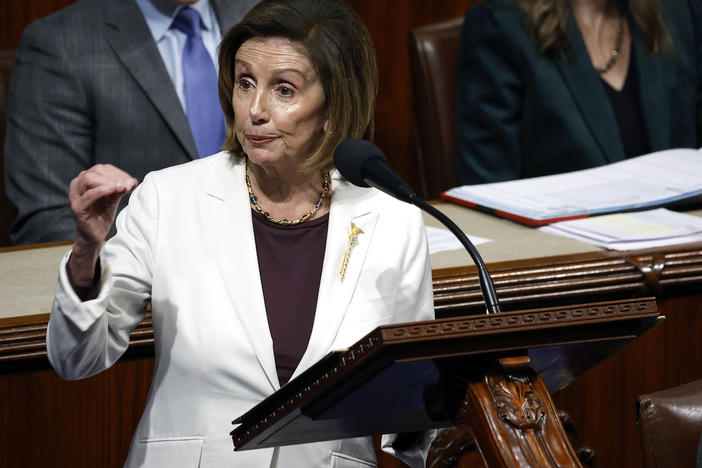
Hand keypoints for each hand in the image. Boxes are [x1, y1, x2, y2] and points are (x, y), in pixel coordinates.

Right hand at [68, 164, 137, 285]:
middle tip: (129, 185)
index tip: (132, 181)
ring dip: (109, 182)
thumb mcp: (113, 197)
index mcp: (85, 179)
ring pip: (89, 179)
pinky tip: (114, 189)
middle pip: (96, 171)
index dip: (118, 173)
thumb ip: (120, 187)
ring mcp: (76, 195)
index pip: (102, 168)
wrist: (96, 234)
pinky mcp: (77, 207)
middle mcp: (78, 184)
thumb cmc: (103, 214)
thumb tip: (132, 181)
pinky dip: (101, 190)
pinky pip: (88, 195)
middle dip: (115, 177)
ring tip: (122, 187)